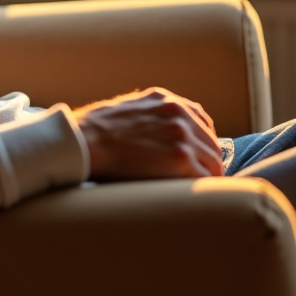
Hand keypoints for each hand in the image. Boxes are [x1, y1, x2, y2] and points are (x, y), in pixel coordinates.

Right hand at [71, 87, 222, 181]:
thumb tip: (157, 135)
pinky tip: (191, 197)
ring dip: (205, 176)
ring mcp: (182, 134)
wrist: (83, 142)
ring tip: (195, 192)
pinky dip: (200, 188)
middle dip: (206, 161)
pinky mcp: (180, 157)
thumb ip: (149, 116)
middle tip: (199, 180)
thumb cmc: (93, 131)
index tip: (196, 157)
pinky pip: (204, 177)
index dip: (200, 142)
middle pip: (211, 142)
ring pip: (212, 161)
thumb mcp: (126, 110)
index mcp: (164, 99)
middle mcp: (178, 112)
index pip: (200, 120)